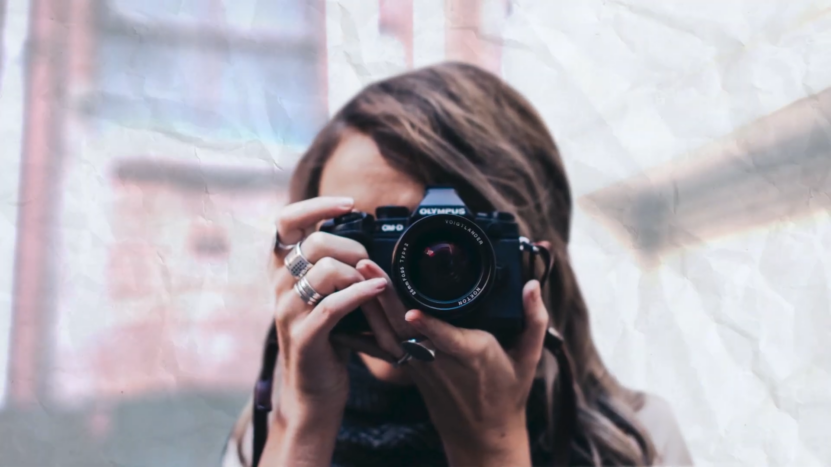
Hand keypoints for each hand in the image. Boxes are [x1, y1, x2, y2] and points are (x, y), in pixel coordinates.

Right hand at [262, 197, 396, 465]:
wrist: (316, 391)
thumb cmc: (328, 337)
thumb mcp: (325, 293)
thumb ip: (332, 262)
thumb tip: (359, 229)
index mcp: (283, 270)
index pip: (286, 221)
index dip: (315, 205)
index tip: (349, 204)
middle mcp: (280, 286)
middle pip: (315, 243)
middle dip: (353, 247)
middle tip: (370, 264)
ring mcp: (289, 312)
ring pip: (325, 271)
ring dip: (358, 273)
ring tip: (376, 285)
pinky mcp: (305, 336)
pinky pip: (333, 305)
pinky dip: (361, 294)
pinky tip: (379, 290)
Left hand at [357, 261, 549, 466]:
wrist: (482, 434)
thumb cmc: (506, 393)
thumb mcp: (529, 359)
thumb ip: (534, 320)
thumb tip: (534, 286)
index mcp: (472, 355)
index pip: (447, 338)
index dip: (429, 326)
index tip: (411, 312)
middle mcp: (440, 360)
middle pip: (406, 327)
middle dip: (385, 296)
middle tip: (368, 265)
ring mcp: (420, 364)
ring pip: (389, 332)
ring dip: (371, 302)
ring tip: (355, 272)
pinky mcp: (410, 366)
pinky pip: (383, 343)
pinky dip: (366, 323)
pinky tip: (349, 304)